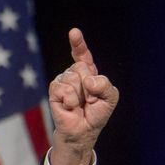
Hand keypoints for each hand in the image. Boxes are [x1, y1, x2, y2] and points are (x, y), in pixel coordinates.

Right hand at [47, 28, 118, 164]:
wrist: (83, 132)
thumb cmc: (97, 114)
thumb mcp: (110, 98)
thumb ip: (105, 85)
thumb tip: (89, 81)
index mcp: (89, 72)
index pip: (82, 55)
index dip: (78, 44)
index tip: (74, 32)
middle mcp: (74, 74)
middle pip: (82, 67)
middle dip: (90, 86)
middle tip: (89, 100)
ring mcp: (62, 81)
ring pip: (73, 77)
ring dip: (81, 95)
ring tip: (80, 105)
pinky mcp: (54, 91)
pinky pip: (63, 88)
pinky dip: (71, 100)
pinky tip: (71, 107)